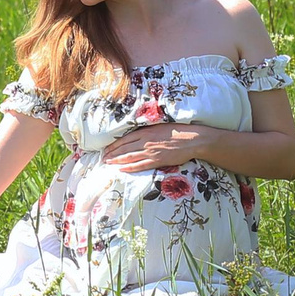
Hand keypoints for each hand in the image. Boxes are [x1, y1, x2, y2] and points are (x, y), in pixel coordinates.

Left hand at [101, 123, 218, 172]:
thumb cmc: (177, 131)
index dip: (114, 144)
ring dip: (117, 160)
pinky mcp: (157, 160)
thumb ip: (148, 130)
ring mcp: (151, 152)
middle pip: (124, 148)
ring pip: (129, 157)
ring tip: (108, 163)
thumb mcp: (159, 125)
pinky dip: (130, 168)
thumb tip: (138, 132)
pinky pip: (140, 165)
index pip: (124, 139)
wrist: (191, 139)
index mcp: (146, 132)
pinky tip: (122, 170)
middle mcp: (145, 141)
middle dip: (112, 153)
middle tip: (102, 158)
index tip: (106, 148)